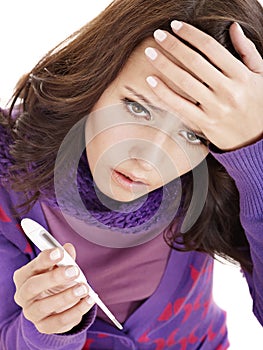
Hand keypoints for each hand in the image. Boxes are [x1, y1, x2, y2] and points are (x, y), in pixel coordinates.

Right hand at [13, 244, 94, 333]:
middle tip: (74, 271)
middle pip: (33, 286)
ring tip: (84, 288)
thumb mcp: (59, 267)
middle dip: (55, 277)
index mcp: (24, 276)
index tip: (60, 252)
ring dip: (66, 296)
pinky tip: (88, 300)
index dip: (46, 259)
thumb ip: (65, 258)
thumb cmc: (55, 282)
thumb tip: (69, 248)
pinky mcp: (44, 327)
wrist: (54, 307)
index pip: (32, 266)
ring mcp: (32, 313)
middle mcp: (23, 295)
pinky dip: (76, 311)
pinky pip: (59, 321)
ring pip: (44, 306)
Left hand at [145, 21, 262, 150]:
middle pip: (195, 62)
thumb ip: (246, 51)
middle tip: (158, 35)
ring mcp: (215, 108)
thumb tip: (233, 27)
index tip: (176, 26)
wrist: (258, 140)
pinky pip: (180, 106)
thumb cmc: (258, 105)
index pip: (211, 48)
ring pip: (185, 82)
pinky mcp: (205, 123)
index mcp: (241, 76)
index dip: (191, 35)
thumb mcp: (260, 75)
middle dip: (174, 46)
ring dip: (164, 65)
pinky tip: (151, 81)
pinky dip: (164, 93)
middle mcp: (228, 91)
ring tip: (150, 53)